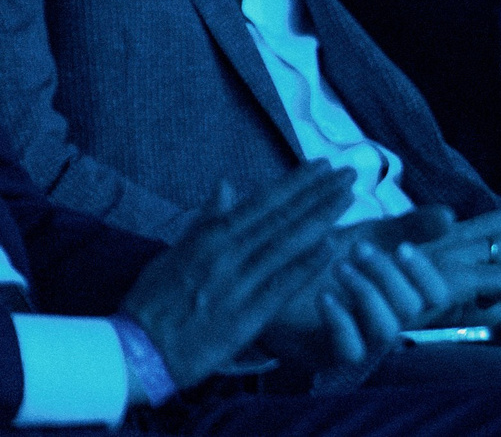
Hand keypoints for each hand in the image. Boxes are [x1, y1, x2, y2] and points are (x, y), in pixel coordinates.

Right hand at [121, 165, 355, 390]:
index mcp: (210, 239)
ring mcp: (238, 285)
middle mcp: (227, 256)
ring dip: (323, 218)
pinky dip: (308, 264)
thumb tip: (227, 184)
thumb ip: (206, 220)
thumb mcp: (174, 253)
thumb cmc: (153, 302)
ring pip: (288, 245)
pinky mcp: (246, 316)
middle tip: (350, 172)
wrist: (135, 351)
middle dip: (320, 193)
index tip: (323, 165)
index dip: (296, 183)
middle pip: (282, 218)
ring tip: (350, 198)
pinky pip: (283, 285)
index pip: (263, 203)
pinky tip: (333, 247)